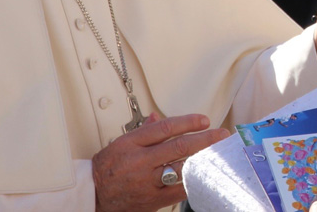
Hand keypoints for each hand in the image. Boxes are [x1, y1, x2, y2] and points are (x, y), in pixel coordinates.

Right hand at [92, 112, 229, 211]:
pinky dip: (193, 181)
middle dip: (204, 140)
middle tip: (222, 134)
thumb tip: (159, 116)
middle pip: (178, 148)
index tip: (204, 120)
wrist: (95, 195)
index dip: (187, 122)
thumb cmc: (108, 167)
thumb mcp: (122, 142)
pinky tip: (205, 174)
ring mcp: (148, 182)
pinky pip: (179, 190)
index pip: (165, 128)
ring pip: (181, 169)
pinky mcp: (153, 200)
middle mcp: (141, 162)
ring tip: (219, 153)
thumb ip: (145, 130)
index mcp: (132, 144)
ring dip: (203, 160)